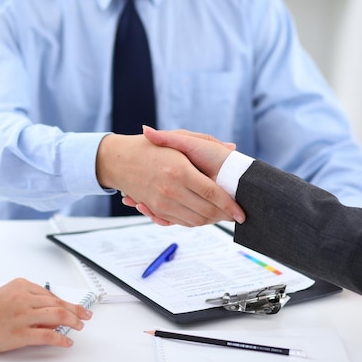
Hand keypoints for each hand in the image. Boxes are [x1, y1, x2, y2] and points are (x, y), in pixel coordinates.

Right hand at [0, 278, 92, 354]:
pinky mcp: (18, 333)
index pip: (50, 294)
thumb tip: (49, 310)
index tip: (75, 307)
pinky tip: (67, 341)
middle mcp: (23, 297)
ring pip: (57, 315)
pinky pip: (47, 334)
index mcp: (20, 285)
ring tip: (79, 326)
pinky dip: (61, 338)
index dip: (66, 302)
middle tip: (86, 315)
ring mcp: (21, 315)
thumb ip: (27, 299)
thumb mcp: (6, 296)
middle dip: (75, 310)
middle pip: (57, 303)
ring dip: (73, 321)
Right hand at [96, 132, 243, 226]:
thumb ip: (206, 142)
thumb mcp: (179, 139)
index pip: (212, 193)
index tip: (241, 213)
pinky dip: (195, 222)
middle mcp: (171, 190)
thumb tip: (231, 147)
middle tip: (236, 216)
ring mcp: (162, 203)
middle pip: (206, 211)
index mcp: (180, 170)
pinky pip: (181, 222)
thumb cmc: (151, 146)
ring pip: (195, 220)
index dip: (230, 205)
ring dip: (212, 221)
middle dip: (224, 216)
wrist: (119, 160)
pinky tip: (204, 216)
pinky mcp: (156, 210)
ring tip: (223, 216)